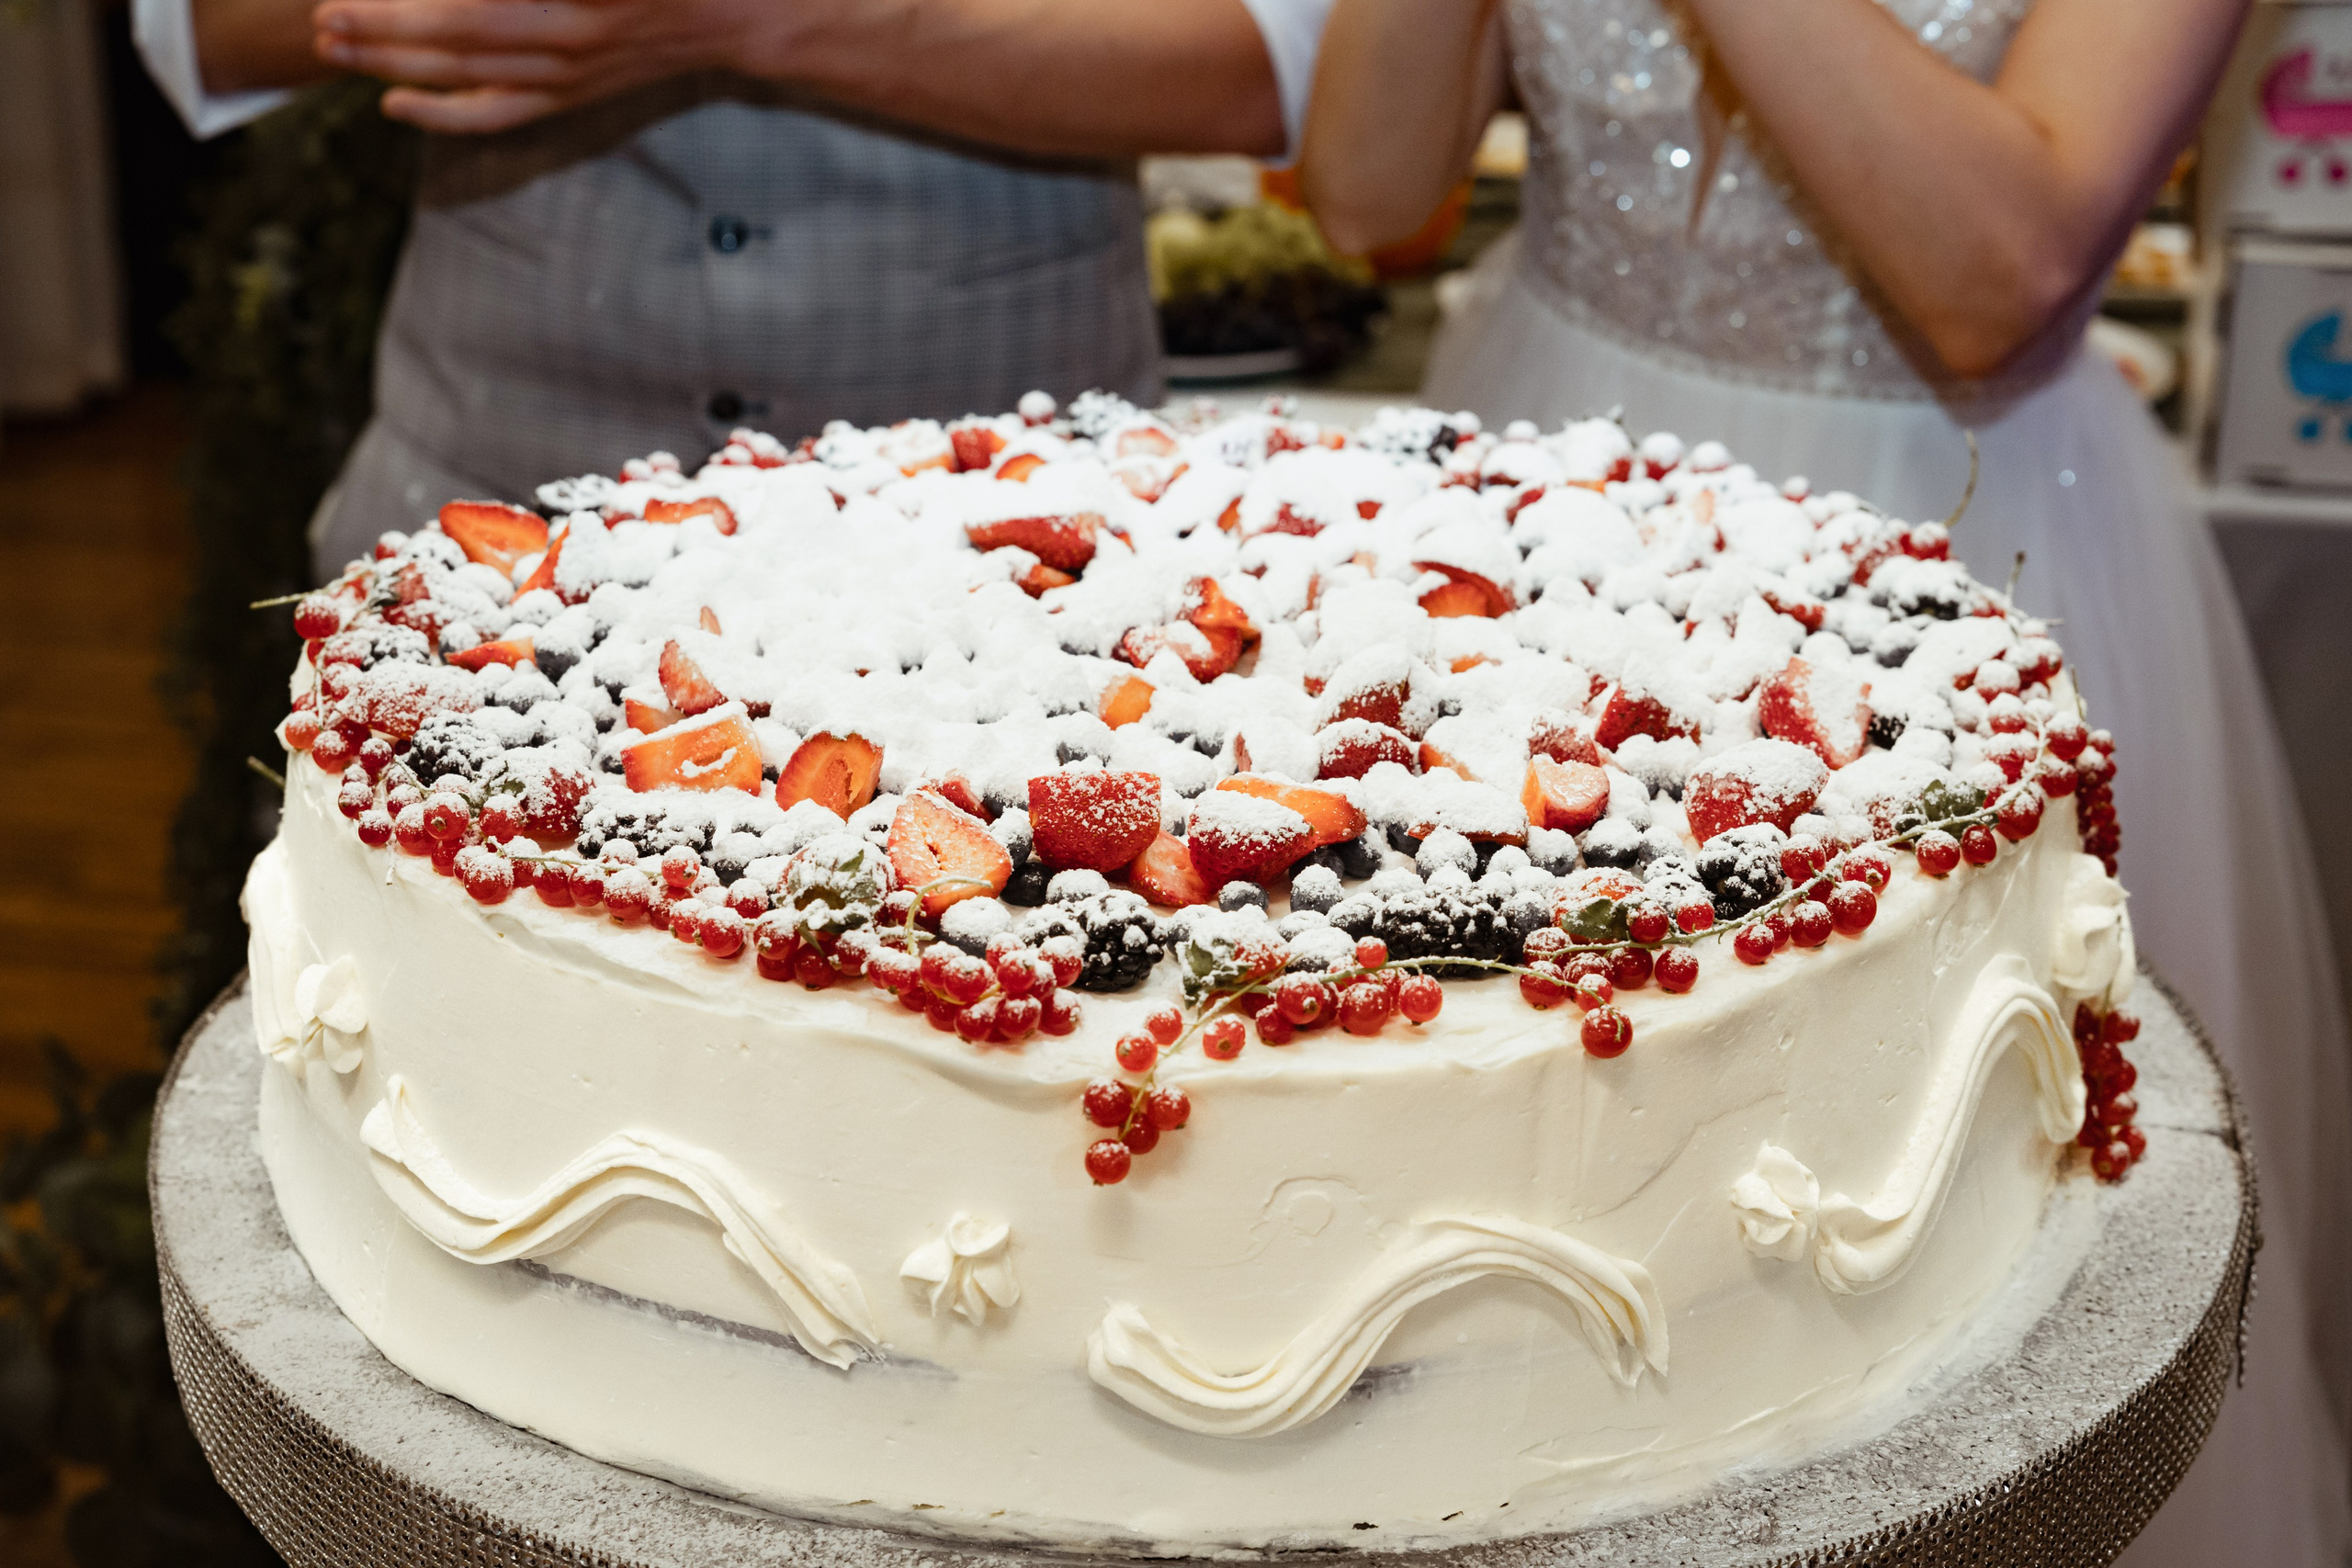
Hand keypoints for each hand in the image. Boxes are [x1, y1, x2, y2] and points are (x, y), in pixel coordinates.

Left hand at [310, 0, 762, 132]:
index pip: (472, 8)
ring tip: (335, 45)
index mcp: (579, 2)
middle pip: (453, 40)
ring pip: (465, 77)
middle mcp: (569, 44)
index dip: (407, 5)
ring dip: (392, 62)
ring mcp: (569, 78)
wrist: (733, 13)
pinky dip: (443, 113)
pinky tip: (394, 101)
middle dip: (379, 29)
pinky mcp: (570, 97)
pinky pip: (497, 114)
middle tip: (323, 16)